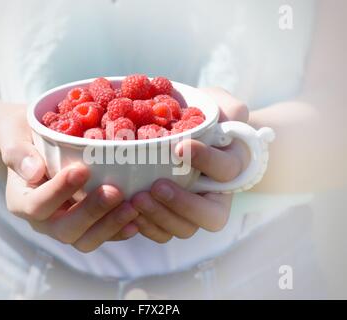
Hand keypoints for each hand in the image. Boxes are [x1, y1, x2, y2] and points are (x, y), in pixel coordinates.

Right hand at [0, 109, 137, 251]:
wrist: (37, 142)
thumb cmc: (24, 134)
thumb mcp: (12, 133)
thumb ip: (17, 151)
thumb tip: (33, 171)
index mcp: (22, 200)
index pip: (38, 204)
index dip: (59, 191)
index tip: (81, 170)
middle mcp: (43, 220)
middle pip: (65, 229)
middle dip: (91, 212)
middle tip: (115, 191)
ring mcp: (66, 225)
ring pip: (86, 240)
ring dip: (110, 226)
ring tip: (133, 207)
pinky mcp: (87, 225)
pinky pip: (103, 235)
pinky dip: (120, 230)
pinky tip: (138, 218)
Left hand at [131, 87, 249, 241]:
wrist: (182, 133)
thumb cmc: (202, 118)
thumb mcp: (221, 106)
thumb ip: (232, 110)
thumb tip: (233, 118)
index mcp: (230, 169)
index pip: (227, 170)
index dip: (207, 161)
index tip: (181, 147)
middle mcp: (214, 196)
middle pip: (211, 216)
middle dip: (182, 204)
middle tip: (156, 186)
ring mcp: (191, 210)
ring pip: (184, 229)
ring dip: (160, 217)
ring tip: (136, 198)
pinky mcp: (169, 216)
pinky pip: (162, 233)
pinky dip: (146, 226)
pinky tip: (128, 210)